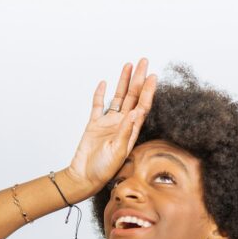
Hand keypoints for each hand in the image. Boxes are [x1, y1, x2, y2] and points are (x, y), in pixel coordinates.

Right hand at [67, 59, 156, 191]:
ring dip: (123, 82)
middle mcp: (122, 124)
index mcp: (131, 130)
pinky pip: (98, 106)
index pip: (143, 106)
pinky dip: (100, 94)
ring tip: (128, 66)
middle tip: (144, 61)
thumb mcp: (117, 151)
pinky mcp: (94, 125)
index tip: (154, 76)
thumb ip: (126, 131)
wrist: (84, 177)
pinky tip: (104, 83)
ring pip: (118, 97)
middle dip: (139, 79)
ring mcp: (108, 123)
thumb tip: (136, 112)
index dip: (149, 91)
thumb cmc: (103, 169)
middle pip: (133, 96)